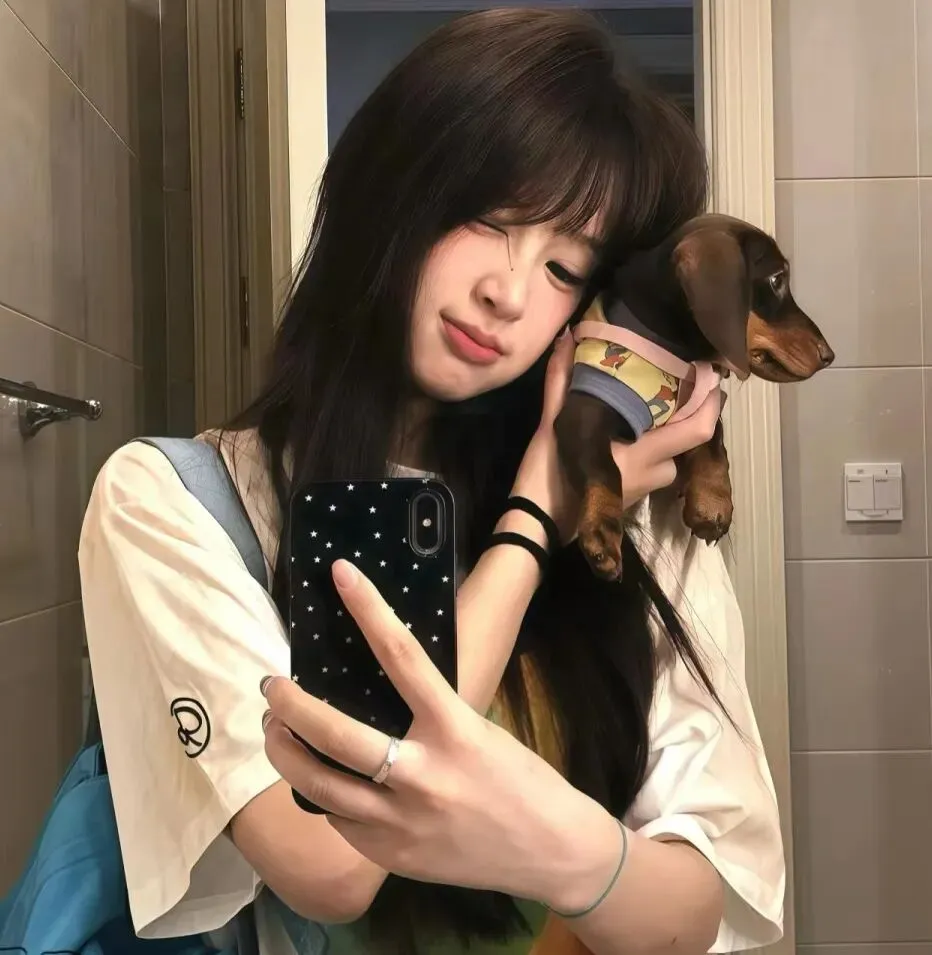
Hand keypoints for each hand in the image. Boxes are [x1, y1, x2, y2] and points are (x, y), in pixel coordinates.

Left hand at [262, 560, 619, 912]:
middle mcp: (424, 776)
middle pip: (336, 734)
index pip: (402, 655)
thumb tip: (377, 691)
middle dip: (292, 705)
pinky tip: (316, 778)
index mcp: (456, 729)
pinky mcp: (392, 856)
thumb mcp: (481, 731)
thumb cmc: (522, 780)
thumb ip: (431, 715)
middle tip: (272, 685)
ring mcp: (402, 822)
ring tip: (273, 729)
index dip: (368, 609)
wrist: (552, 852)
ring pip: (320, 785)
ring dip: (286, 752)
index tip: (341, 574)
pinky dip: (321, 794)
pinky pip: (339, 820)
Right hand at [511, 328, 723, 543]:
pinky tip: (626, 436)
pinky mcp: (631, 498)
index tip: (710, 376)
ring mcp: (643, 489)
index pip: (697, 429)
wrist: (537, 526)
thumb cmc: (547, 476)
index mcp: (642, 453)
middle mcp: (651, 472)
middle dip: (685, 415)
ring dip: (664, 436)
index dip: (711, 403)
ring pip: (670, 457)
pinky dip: (648, 451)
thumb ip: (561, 382)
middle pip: (687, 441)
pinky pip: (652, 469)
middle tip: (676, 385)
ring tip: (645, 409)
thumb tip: (568, 339)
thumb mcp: (551, 426)